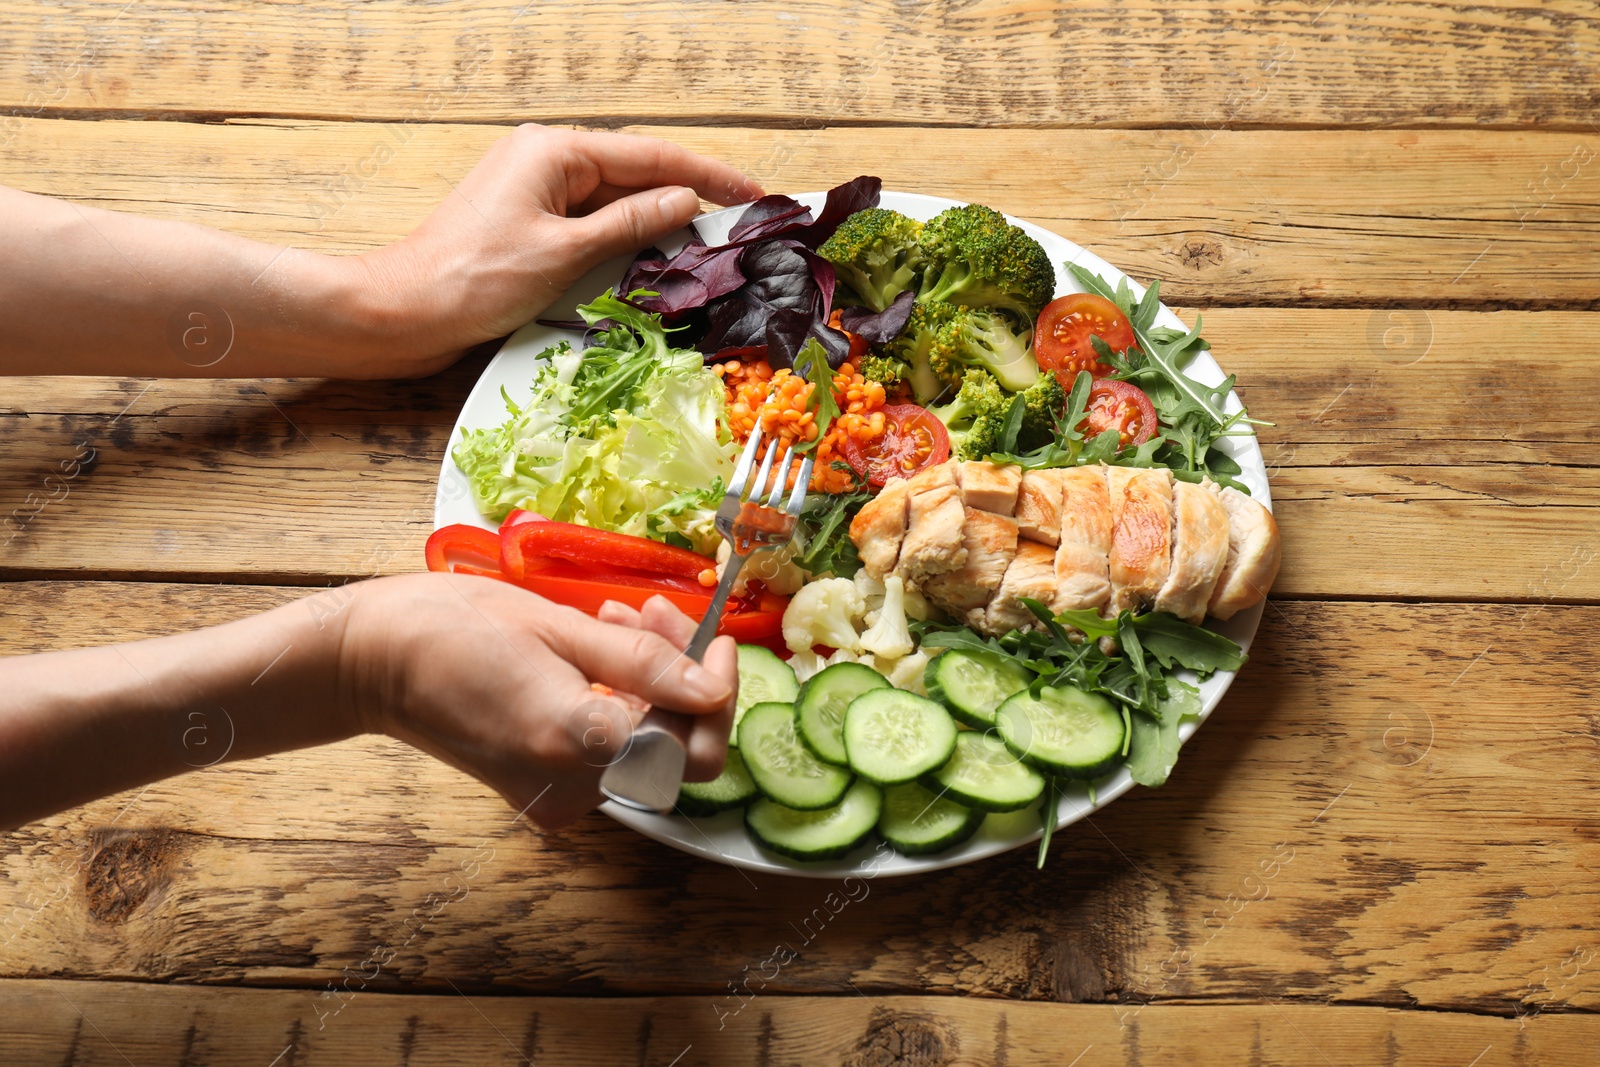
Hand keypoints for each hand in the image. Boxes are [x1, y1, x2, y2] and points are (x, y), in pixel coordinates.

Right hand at [340, 572, 738, 827]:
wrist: (372, 662)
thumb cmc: (455, 628)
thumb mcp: (560, 625)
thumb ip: (645, 663)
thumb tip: (711, 687)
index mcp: (577, 743)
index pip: (691, 744)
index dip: (715, 688)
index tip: (711, 639)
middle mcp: (571, 788)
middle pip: (673, 751)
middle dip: (681, 679)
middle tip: (652, 614)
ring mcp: (554, 798)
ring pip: (642, 749)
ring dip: (647, 684)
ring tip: (613, 619)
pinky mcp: (539, 792)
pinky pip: (605, 755)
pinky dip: (615, 706)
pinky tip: (590, 655)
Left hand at [357, 125, 763, 376]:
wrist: (403, 312)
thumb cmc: (471, 280)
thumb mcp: (565, 253)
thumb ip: (630, 224)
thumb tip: (683, 200)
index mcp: (554, 150)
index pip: (650, 154)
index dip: (708, 173)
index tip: (752, 193)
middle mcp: (545, 160)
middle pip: (636, 174)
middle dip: (687, 200)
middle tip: (740, 227)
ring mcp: (535, 193)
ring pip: (615, 203)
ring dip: (656, 226)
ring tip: (708, 249)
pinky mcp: (528, 225)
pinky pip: (591, 226)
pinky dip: (624, 243)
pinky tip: (653, 264)